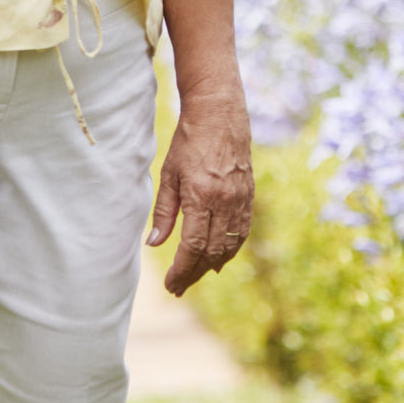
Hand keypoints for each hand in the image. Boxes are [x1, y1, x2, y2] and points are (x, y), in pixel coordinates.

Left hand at [149, 92, 253, 294]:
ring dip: (212, 266)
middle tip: (178, 287)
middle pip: (211, 252)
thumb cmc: (189, 142)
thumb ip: (163, 211)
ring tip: (195, 277)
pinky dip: (230, 250)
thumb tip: (154, 243)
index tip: (170, 285)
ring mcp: (241, 200)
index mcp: (202, 196)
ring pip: (229, 245)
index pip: (192, 246)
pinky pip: (242, 232)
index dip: (181, 270)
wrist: (220, 115)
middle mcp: (225, 202)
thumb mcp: (168, 174)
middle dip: (194, 274)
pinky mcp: (249, 196)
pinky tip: (219, 259)